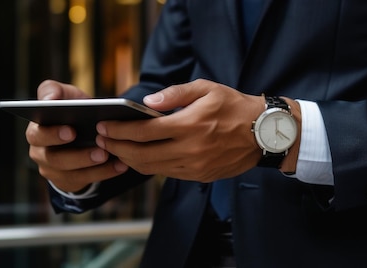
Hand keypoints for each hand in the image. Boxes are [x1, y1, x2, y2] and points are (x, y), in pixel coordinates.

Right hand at [26, 80, 128, 192]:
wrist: (81, 129)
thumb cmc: (70, 109)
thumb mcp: (62, 96)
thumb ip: (52, 91)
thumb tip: (49, 99)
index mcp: (37, 131)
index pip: (38, 134)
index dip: (53, 134)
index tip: (72, 131)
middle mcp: (40, 153)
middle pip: (55, 158)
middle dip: (78, 155)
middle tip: (101, 150)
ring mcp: (53, 170)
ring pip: (71, 173)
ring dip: (93, 166)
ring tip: (111, 156)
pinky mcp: (68, 181)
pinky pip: (86, 180)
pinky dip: (105, 173)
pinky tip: (121, 165)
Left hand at [95, 79, 264, 182]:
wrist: (264, 133)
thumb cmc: (234, 106)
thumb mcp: (206, 89)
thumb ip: (174, 94)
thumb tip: (147, 103)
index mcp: (190, 125)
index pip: (144, 131)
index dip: (119, 130)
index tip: (103, 126)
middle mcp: (190, 149)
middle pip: (142, 154)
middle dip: (117, 147)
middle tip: (101, 139)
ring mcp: (195, 166)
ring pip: (151, 168)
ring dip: (129, 160)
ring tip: (115, 149)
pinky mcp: (200, 176)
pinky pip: (167, 174)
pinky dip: (149, 166)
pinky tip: (140, 157)